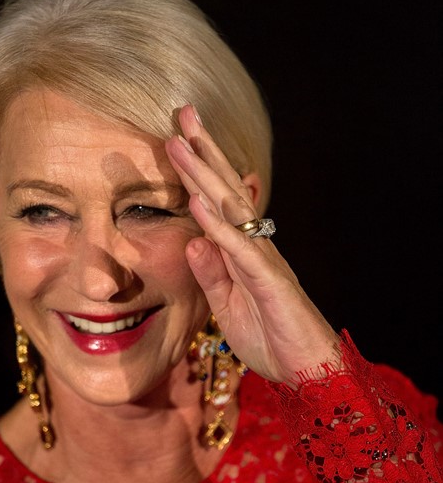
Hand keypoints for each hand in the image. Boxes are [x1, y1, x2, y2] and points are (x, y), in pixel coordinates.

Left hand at [164, 104, 339, 383]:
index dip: (198, 170)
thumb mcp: (226, 306)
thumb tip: (190, 239)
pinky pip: (239, 248)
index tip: (177, 138)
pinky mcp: (268, 280)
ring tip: (181, 141)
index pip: (218, 201)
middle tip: (182, 112)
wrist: (306, 370)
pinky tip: (198, 199)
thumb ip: (210, 274)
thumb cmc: (270, 337)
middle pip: (226, 189)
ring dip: (204, 174)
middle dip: (203, 150)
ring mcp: (263, 259)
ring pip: (231, 208)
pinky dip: (217, 223)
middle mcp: (255, 245)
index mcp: (243, 250)